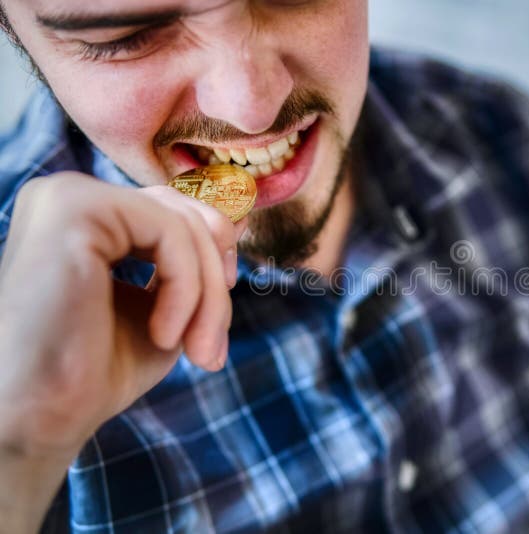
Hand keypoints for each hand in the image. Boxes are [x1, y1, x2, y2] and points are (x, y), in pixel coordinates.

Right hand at [0, 172, 246, 456]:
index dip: (214, 261)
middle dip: (215, 282)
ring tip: (196, 350)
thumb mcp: (162, 303)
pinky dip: (186, 288)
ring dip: (206, 296)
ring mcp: (69, 196)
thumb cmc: (94, 369)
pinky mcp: (73, 209)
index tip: (215, 322)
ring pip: (183, 224)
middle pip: (185, 214)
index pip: (176, 213)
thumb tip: (240, 220)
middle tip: (210, 347)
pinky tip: (165, 336)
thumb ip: (194, 261)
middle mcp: (72, 196)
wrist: (40, 418)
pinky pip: (169, 232)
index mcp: (88, 217)